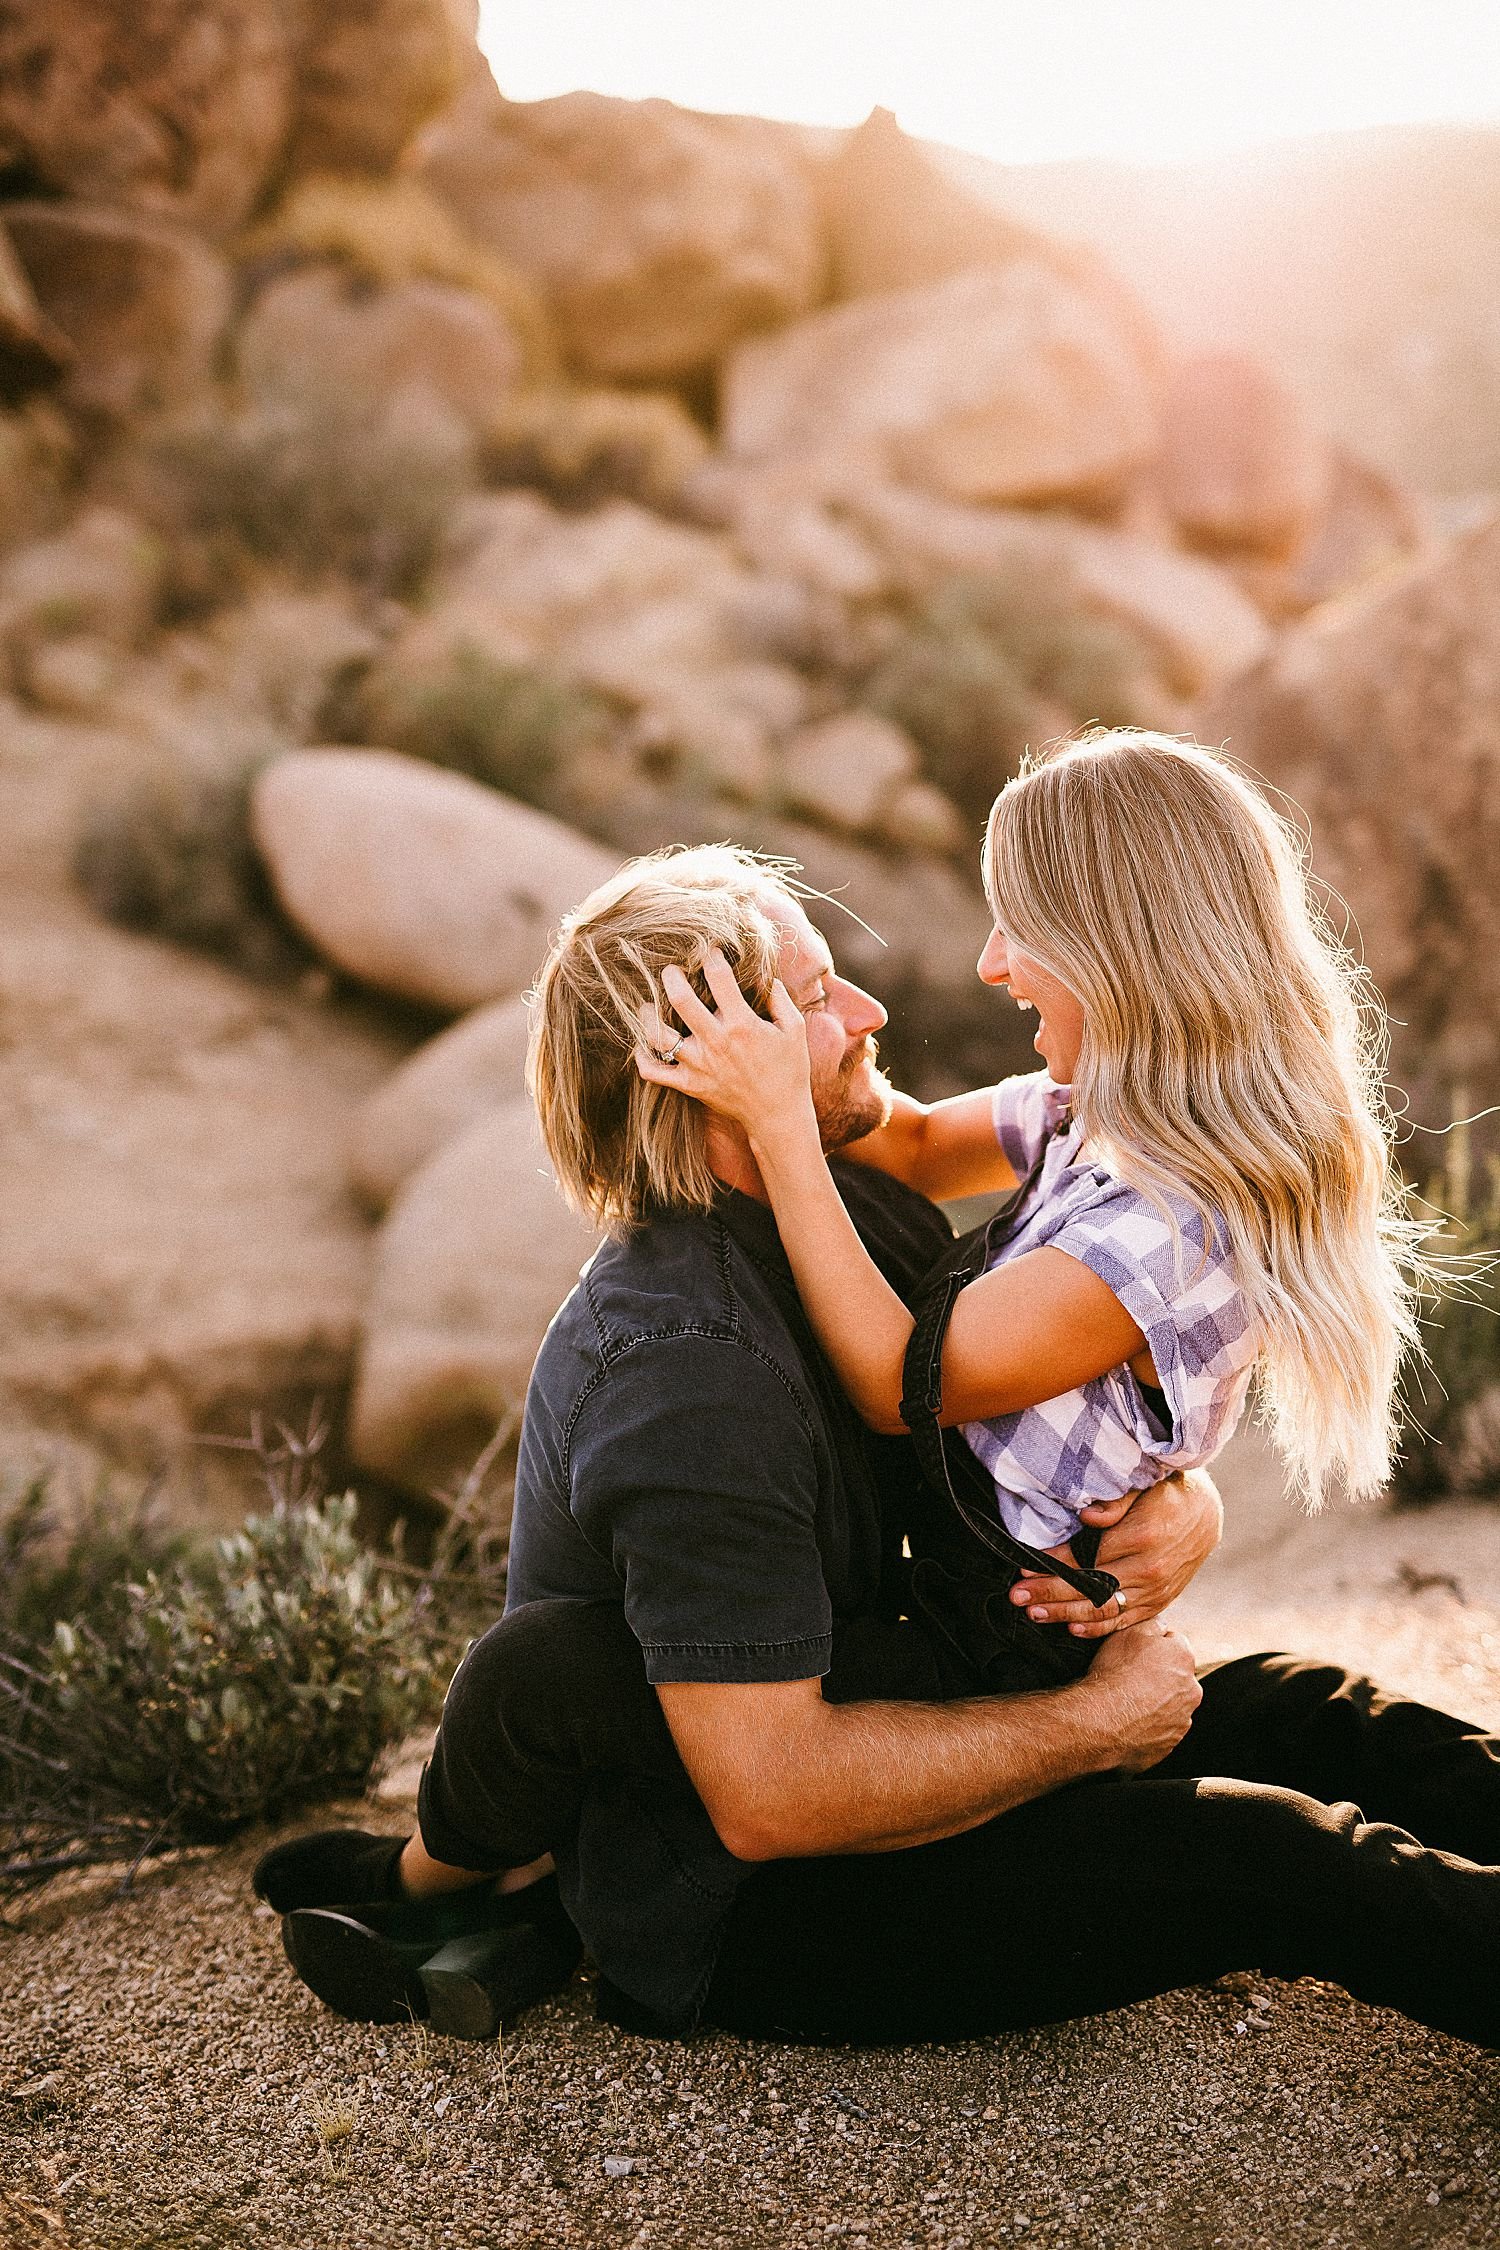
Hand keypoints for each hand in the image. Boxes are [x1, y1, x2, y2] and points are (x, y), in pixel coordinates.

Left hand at [635, 947, 814, 1145]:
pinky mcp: (689, 1085)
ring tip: (648, 1005)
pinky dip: (642, 1058)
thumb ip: (779, 998)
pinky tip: (644, 1045)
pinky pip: (654, 1072)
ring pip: (658, 1035)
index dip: (712, 957)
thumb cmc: (789, 1070)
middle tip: (671, 970)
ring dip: (648, 1015)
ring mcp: (699, 1065)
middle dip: (671, 976)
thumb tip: (764, 976)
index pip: (719, 978)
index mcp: (742, 1024)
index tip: (710, 952)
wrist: (778, 1114)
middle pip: (681, 999)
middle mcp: (716, 1042)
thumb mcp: (794, 1029)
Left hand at [1009, 1468, 1222, 1636]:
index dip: (1054, 1562)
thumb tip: (1085, 1516)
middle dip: (1049, 1592)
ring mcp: (1155, 1591)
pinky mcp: (1159, 1603)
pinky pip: (1125, 1621)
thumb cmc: (1166, 1494)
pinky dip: (1098, 1629)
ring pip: (1103, 1609)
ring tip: (1034, 1613)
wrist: (1206, 1515)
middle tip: (1016, 1596)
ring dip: (1065, 1613)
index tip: (1025, 1565)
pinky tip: (1071, 1630)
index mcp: (1142, 1537)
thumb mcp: (1143, 1486)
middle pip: (1090, 1587)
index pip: (1087, 1555)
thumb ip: (1114, 1502)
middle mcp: (1148, 1570)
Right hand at [1078, 1621, 1201, 1771]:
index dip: (1153, 1646)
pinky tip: (1128, 1723)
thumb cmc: (1115, 1672)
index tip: (1136, 1654)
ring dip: (1156, 1703)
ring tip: (1127, 1703)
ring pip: (1170, 1706)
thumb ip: (1153, 1624)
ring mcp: (1182, 1721)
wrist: (1101, 1719)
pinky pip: (1160, 1732)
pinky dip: (1148, 1727)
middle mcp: (1192, 1690)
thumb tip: (1162, 1627)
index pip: (1174, 1643)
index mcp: (1184, 1658)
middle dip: (1159, 1676)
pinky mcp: (1169, 1744)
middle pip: (1176, 1677)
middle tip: (1130, 1678)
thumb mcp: (1129, 1631)